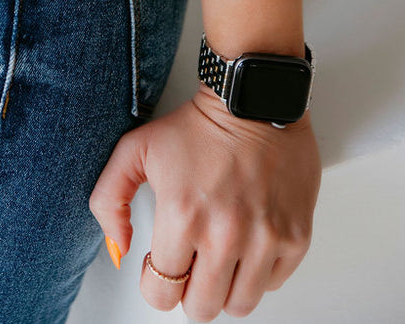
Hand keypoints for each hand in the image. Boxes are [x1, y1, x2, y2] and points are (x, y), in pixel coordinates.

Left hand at [88, 86, 320, 317]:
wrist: (254, 100)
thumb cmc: (199, 125)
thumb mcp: (136, 149)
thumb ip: (109, 199)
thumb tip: (119, 250)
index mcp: (182, 216)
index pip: (161, 292)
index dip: (156, 282)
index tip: (162, 263)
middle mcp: (225, 234)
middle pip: (201, 308)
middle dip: (189, 291)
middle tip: (191, 263)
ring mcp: (264, 239)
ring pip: (239, 305)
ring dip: (225, 288)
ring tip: (219, 257)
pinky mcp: (296, 238)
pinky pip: (272, 284)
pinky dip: (259, 272)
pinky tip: (247, 242)